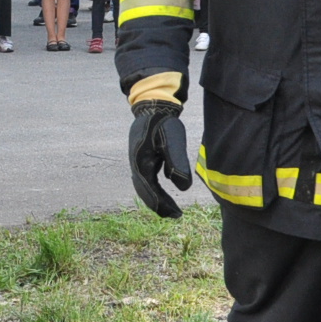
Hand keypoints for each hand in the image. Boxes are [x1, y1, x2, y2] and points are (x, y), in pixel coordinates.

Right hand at [129, 101, 192, 219]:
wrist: (153, 105)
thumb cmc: (164, 122)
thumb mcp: (174, 141)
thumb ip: (177, 163)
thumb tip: (184, 188)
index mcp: (140, 162)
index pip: (150, 190)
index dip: (163, 204)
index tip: (176, 214)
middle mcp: (136, 164)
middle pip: (145, 192)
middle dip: (159, 205)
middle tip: (175, 216)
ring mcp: (137, 161)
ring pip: (144, 186)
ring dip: (156, 198)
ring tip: (170, 208)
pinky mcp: (142, 157)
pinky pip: (147, 179)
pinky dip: (154, 188)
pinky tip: (165, 189)